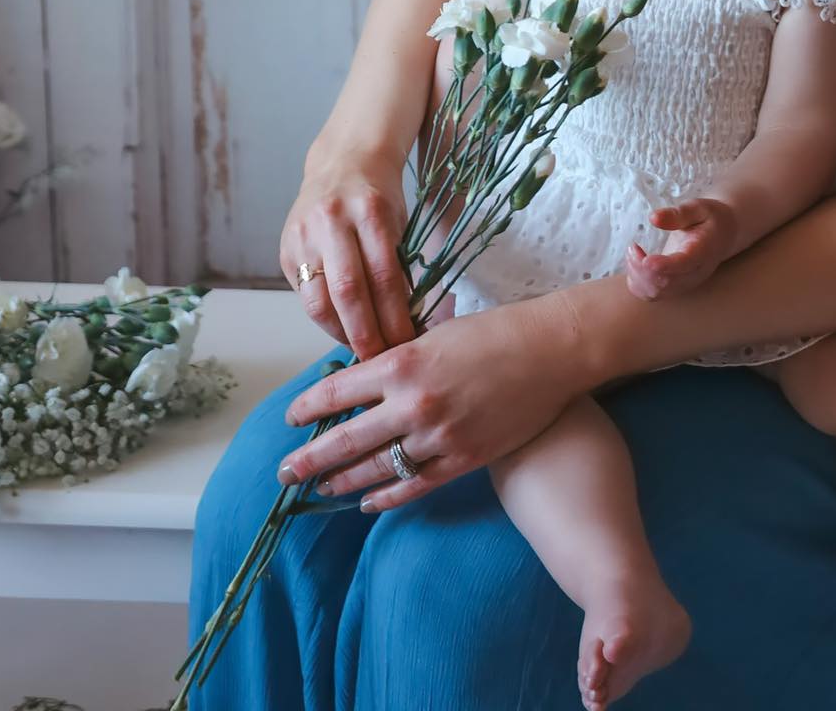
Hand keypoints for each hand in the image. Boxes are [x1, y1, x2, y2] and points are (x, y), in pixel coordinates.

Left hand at [277, 292, 586, 510]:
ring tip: (320, 490)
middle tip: (284, 473)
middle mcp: (413, 403)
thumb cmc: (495, 331)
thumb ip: (399, 358)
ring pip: (377, 467)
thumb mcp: (436, 334)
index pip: (338, 391)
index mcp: (402, 362)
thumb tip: (363, 375)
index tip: (291, 419)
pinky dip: (387, 497)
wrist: (550, 351)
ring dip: (343, 481)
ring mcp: (438, 436)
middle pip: (346, 439)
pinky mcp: (463, 459)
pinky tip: (368, 504)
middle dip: (310, 459)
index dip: (308, 408)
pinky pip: (414, 485)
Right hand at [279, 145, 413, 360]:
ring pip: (318, 300)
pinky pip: (305, 296)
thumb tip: (411, 324)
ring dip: (341, 333)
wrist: (342, 162)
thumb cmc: (379, 197)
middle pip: (348, 292)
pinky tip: (342, 329)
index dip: (395, 317)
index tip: (406, 344)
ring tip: (361, 351)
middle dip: (366, 334)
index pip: (384, 276)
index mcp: (370, 211)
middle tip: (381, 360)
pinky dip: (325, 319)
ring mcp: (304, 235)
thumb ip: (399, 266)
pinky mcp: (286, 248)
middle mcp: (332, 220)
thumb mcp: (398, 222)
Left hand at [625, 198, 737, 299]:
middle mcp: (694, 273)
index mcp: (702, 252)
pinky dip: (637, 283)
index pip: (683, 264)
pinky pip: (651, 295)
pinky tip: (636, 263)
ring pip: (656, 292)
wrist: (723, 235)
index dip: (663, 265)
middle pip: (665, 283)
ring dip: (637, 276)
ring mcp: (684, 284)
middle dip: (642, 268)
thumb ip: (677, 214)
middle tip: (634, 246)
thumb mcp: (698, 208)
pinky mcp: (675, 287)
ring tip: (634, 252)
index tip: (645, 259)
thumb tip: (653, 218)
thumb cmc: (709, 219)